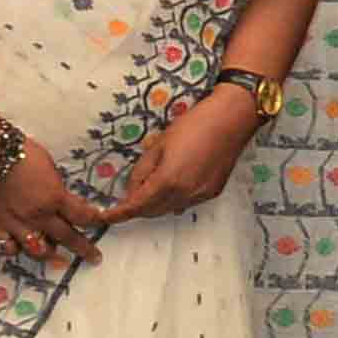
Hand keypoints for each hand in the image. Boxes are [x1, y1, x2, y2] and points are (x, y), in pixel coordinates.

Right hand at [0, 139, 105, 271]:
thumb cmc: (18, 153)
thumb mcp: (49, 166)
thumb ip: (58, 188)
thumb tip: (67, 201)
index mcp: (54, 198)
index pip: (82, 216)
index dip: (94, 220)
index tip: (100, 222)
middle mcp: (37, 216)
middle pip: (66, 237)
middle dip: (84, 248)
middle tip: (95, 257)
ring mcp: (15, 223)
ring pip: (37, 249)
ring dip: (51, 255)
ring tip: (59, 259)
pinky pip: (6, 247)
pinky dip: (15, 250)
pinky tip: (20, 249)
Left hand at [109, 84, 265, 222]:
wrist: (232, 119)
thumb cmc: (193, 125)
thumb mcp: (158, 144)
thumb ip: (142, 171)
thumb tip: (132, 190)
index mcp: (168, 181)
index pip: (137, 205)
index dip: (119, 213)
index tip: (105, 217)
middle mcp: (185, 194)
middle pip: (152, 211)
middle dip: (136, 208)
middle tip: (125, 197)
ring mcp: (200, 195)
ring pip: (169, 209)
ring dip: (155, 204)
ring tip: (149, 187)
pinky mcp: (212, 192)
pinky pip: (185, 202)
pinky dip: (172, 199)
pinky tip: (172, 185)